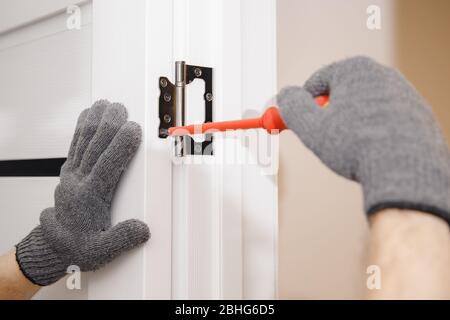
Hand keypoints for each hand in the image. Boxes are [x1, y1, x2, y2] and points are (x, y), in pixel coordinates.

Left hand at [15, 101, 149, 285]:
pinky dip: (82, 127)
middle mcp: (78, 182)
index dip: (120, 146)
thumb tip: (142, 228)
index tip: (133, 130)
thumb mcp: (102, 251)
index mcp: (89, 197)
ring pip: (83, 141)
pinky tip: (87, 116)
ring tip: (105, 105)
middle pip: (95, 146)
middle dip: (109, 125)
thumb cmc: (77, 246)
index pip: (107, 166)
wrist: (52, 246)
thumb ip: (122, 239)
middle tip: (121, 109)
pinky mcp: (69, 172)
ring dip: (95, 121)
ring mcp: (72, 174)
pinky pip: (75, 144)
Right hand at [278, 56, 449, 221]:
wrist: (403, 170)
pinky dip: (375, 131)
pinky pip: (386, 118)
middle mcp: (382, 74)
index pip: (317, 81)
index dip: (303, 102)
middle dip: (329, 112)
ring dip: (352, 123)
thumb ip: (292, 107)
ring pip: (364, 106)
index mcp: (354, 70)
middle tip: (322, 135)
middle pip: (342, 91)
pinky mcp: (418, 113)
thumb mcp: (311, 127)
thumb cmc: (357, 146)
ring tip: (351, 147)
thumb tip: (285, 96)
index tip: (297, 119)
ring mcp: (403, 93)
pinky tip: (372, 150)